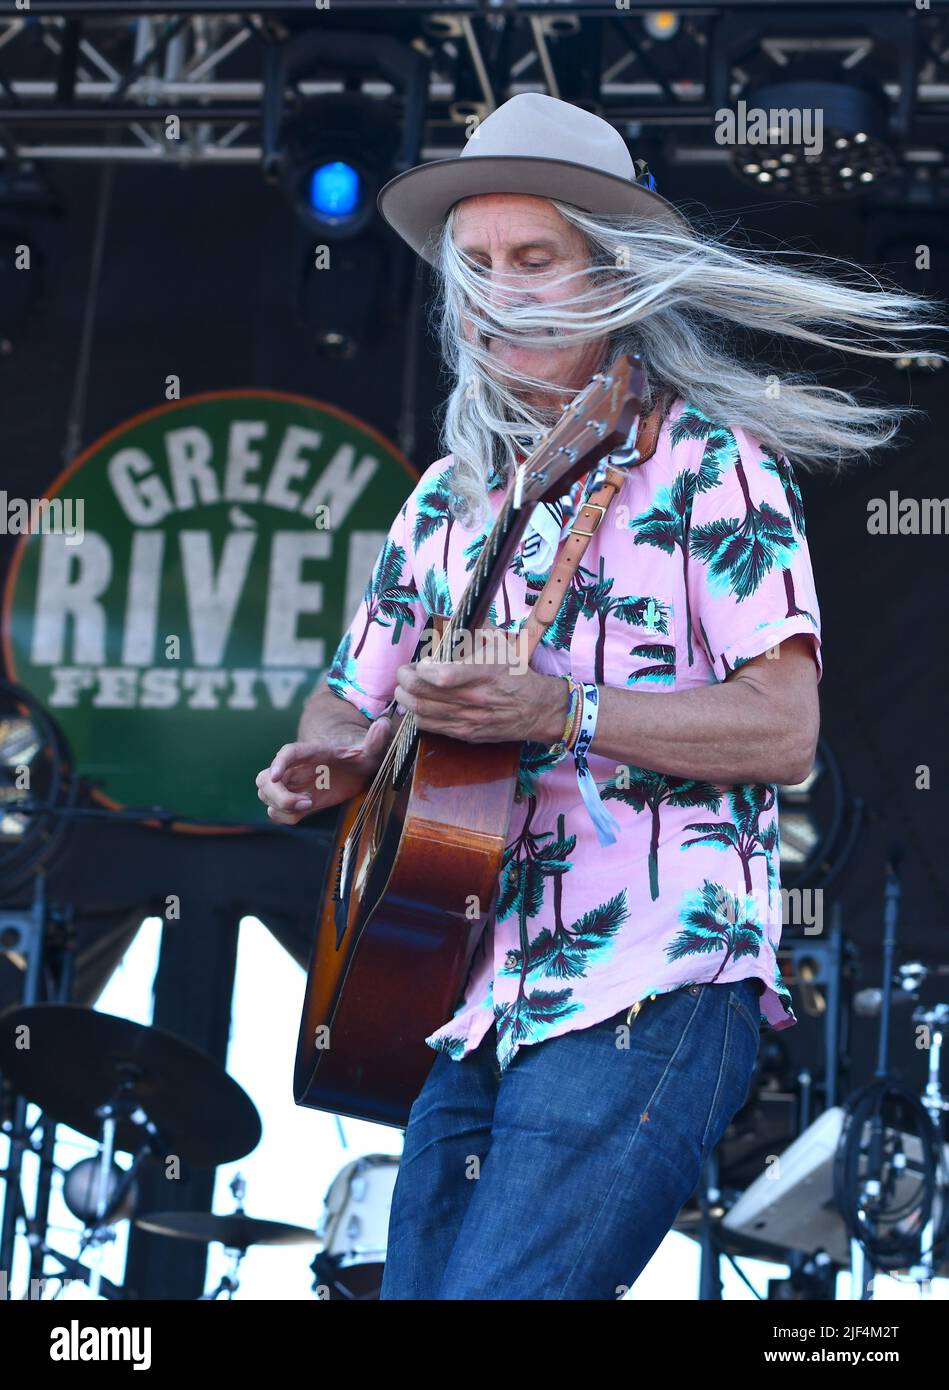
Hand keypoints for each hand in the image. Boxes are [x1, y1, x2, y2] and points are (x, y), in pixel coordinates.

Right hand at [255, 717, 394, 824]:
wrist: (355, 764)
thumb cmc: (359, 753)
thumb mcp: (371, 748)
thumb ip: (376, 740)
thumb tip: (384, 725)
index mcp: (312, 752)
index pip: (288, 753)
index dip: (278, 763)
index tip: (275, 776)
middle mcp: (295, 767)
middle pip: (265, 778)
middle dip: (278, 795)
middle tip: (307, 803)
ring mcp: (293, 784)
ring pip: (265, 794)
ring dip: (281, 806)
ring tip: (308, 805)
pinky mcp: (296, 800)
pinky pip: (276, 811)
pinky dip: (286, 816)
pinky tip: (307, 811)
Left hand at [394, 642, 565, 744]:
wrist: (536, 709)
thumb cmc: (515, 673)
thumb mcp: (499, 647)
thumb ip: (473, 636)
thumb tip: (448, 625)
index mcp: (483, 672)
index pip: (442, 677)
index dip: (422, 670)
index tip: (422, 662)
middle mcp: (474, 698)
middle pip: (423, 695)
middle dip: (405, 681)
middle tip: (404, 673)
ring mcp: (468, 719)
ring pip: (421, 713)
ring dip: (405, 699)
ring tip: (406, 688)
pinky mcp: (465, 734)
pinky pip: (430, 727)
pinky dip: (417, 714)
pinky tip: (419, 704)